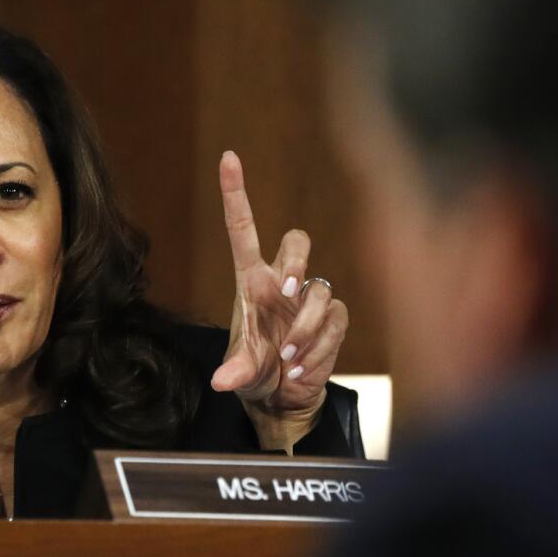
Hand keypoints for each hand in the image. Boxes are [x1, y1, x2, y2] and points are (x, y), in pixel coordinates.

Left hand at [210, 151, 348, 448]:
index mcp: (250, 281)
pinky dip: (319, 347)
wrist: (283, 398)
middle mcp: (281, 282)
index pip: (243, 228)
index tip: (228, 158)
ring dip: (305, 327)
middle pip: (296, 241)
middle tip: (287, 291)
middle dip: (296, 260)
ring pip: (320, 290)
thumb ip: (235, 372)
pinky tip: (302, 368)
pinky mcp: (333, 320)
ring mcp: (309, 299)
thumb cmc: (257, 372)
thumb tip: (221, 381)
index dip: (235, 192)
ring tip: (288, 357)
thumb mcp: (241, 372)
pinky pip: (336, 321)